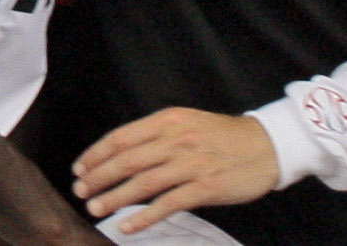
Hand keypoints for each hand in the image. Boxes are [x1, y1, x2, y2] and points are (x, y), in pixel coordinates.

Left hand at [73, 108, 279, 231]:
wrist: (267, 145)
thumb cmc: (222, 136)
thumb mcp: (186, 122)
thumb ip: (156, 135)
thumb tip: (122, 153)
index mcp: (166, 121)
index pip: (120, 137)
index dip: (96, 154)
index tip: (79, 168)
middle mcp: (175, 140)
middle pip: (126, 160)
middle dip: (98, 177)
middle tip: (80, 191)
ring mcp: (190, 165)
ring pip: (142, 183)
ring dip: (114, 197)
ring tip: (95, 208)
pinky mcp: (206, 188)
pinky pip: (168, 204)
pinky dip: (144, 217)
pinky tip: (128, 226)